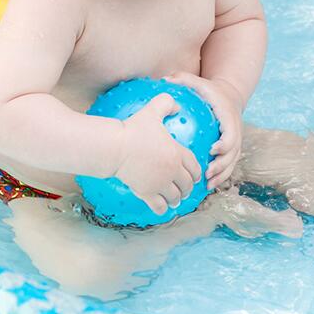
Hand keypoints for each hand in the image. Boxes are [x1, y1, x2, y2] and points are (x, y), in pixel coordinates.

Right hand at [113, 93, 202, 214]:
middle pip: (187, 184)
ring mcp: (160, 183)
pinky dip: (162, 209)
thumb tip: (177, 105)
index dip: (197, 173)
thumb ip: (166, 104)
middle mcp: (172, 171)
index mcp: (177, 153)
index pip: (194, 167)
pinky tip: (161, 209)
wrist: (115, 147)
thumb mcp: (151, 111)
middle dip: (188, 188)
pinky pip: (159, 206)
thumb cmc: (133, 128)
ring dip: (176, 199)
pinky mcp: (146, 193)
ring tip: (174, 200)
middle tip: (185, 189)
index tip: (196, 176)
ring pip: (175, 197)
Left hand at [164, 72, 243, 189]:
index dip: (224, 144)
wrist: (230, 95)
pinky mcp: (232, 148)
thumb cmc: (210, 90)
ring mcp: (235, 141)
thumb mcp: (199, 82)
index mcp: (229, 118)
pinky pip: (229, 165)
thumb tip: (164, 79)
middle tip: (207, 173)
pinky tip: (207, 185)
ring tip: (208, 184)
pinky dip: (221, 176)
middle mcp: (235, 131)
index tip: (212, 150)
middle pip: (233, 153)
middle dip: (222, 166)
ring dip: (222, 174)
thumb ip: (183, 79)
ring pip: (232, 162)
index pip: (231, 134)